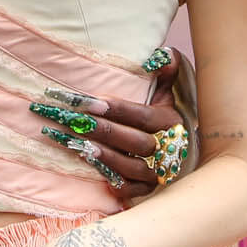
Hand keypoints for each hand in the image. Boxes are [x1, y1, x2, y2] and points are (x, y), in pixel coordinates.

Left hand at [29, 46, 188, 204]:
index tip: (89, 101)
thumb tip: (158, 57)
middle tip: (73, 120)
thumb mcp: (167, 88)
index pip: (143, 116)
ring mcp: (157, 172)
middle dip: (103, 130)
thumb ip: (167, 66)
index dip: (118, 109)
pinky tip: (91, 167)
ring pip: (132, 167)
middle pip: (135, 142)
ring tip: (77, 144)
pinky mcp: (147, 189)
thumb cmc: (161, 112)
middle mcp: (167, 148)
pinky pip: (130, 190)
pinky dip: (112, 181)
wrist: (172, 146)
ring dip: (104, 155)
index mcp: (170, 122)